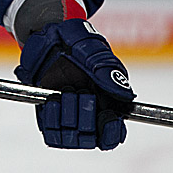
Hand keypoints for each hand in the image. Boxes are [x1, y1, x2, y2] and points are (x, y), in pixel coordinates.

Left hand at [14, 19, 134, 149]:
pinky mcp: (48, 115)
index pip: (114, 132)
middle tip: (80, 92)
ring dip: (68, 118)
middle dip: (86, 117)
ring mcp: (68, 115)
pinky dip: (52, 121)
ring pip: (73, 138)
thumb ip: (108, 71)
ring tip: (65, 92)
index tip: (107, 118)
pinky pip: (52, 134)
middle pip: (93, 137)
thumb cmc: (75, 40)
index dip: (112, 132)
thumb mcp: (93, 49)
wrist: (45, 34)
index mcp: (107, 100)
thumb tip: (126, 96)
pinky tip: (52, 101)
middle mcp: (88, 112)